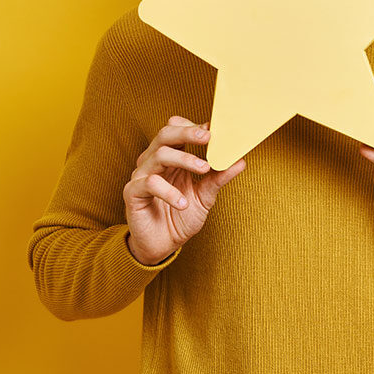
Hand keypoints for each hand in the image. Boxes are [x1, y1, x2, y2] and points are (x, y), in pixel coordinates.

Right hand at [123, 115, 245, 264]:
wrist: (163, 246)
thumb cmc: (181, 217)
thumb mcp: (205, 196)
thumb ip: (218, 178)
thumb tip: (240, 161)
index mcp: (171, 157)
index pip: (177, 130)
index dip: (194, 127)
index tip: (214, 129)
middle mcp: (154, 161)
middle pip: (165, 134)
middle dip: (187, 133)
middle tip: (208, 137)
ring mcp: (141, 175)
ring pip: (159, 155)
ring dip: (184, 159)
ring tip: (204, 169)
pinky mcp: (133, 192)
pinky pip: (150, 183)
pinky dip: (169, 191)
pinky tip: (183, 203)